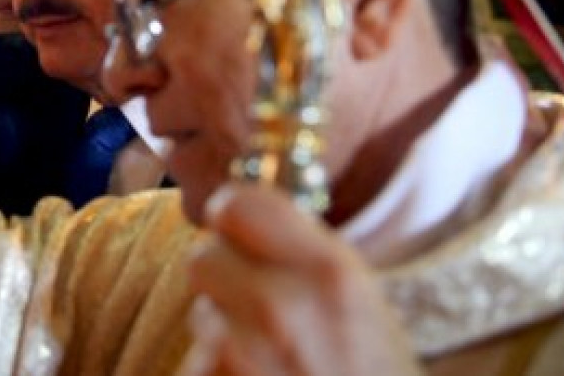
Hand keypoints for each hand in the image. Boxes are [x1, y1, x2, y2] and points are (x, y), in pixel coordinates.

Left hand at [180, 185, 419, 375]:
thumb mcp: (367, 313)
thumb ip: (310, 259)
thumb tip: (244, 211)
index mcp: (332, 274)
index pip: (240, 204)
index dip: (234, 215)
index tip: (239, 228)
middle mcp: (282, 307)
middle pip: (203, 257)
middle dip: (223, 281)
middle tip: (255, 308)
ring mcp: (242, 356)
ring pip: (200, 317)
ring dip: (222, 337)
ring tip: (269, 366)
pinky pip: (196, 368)